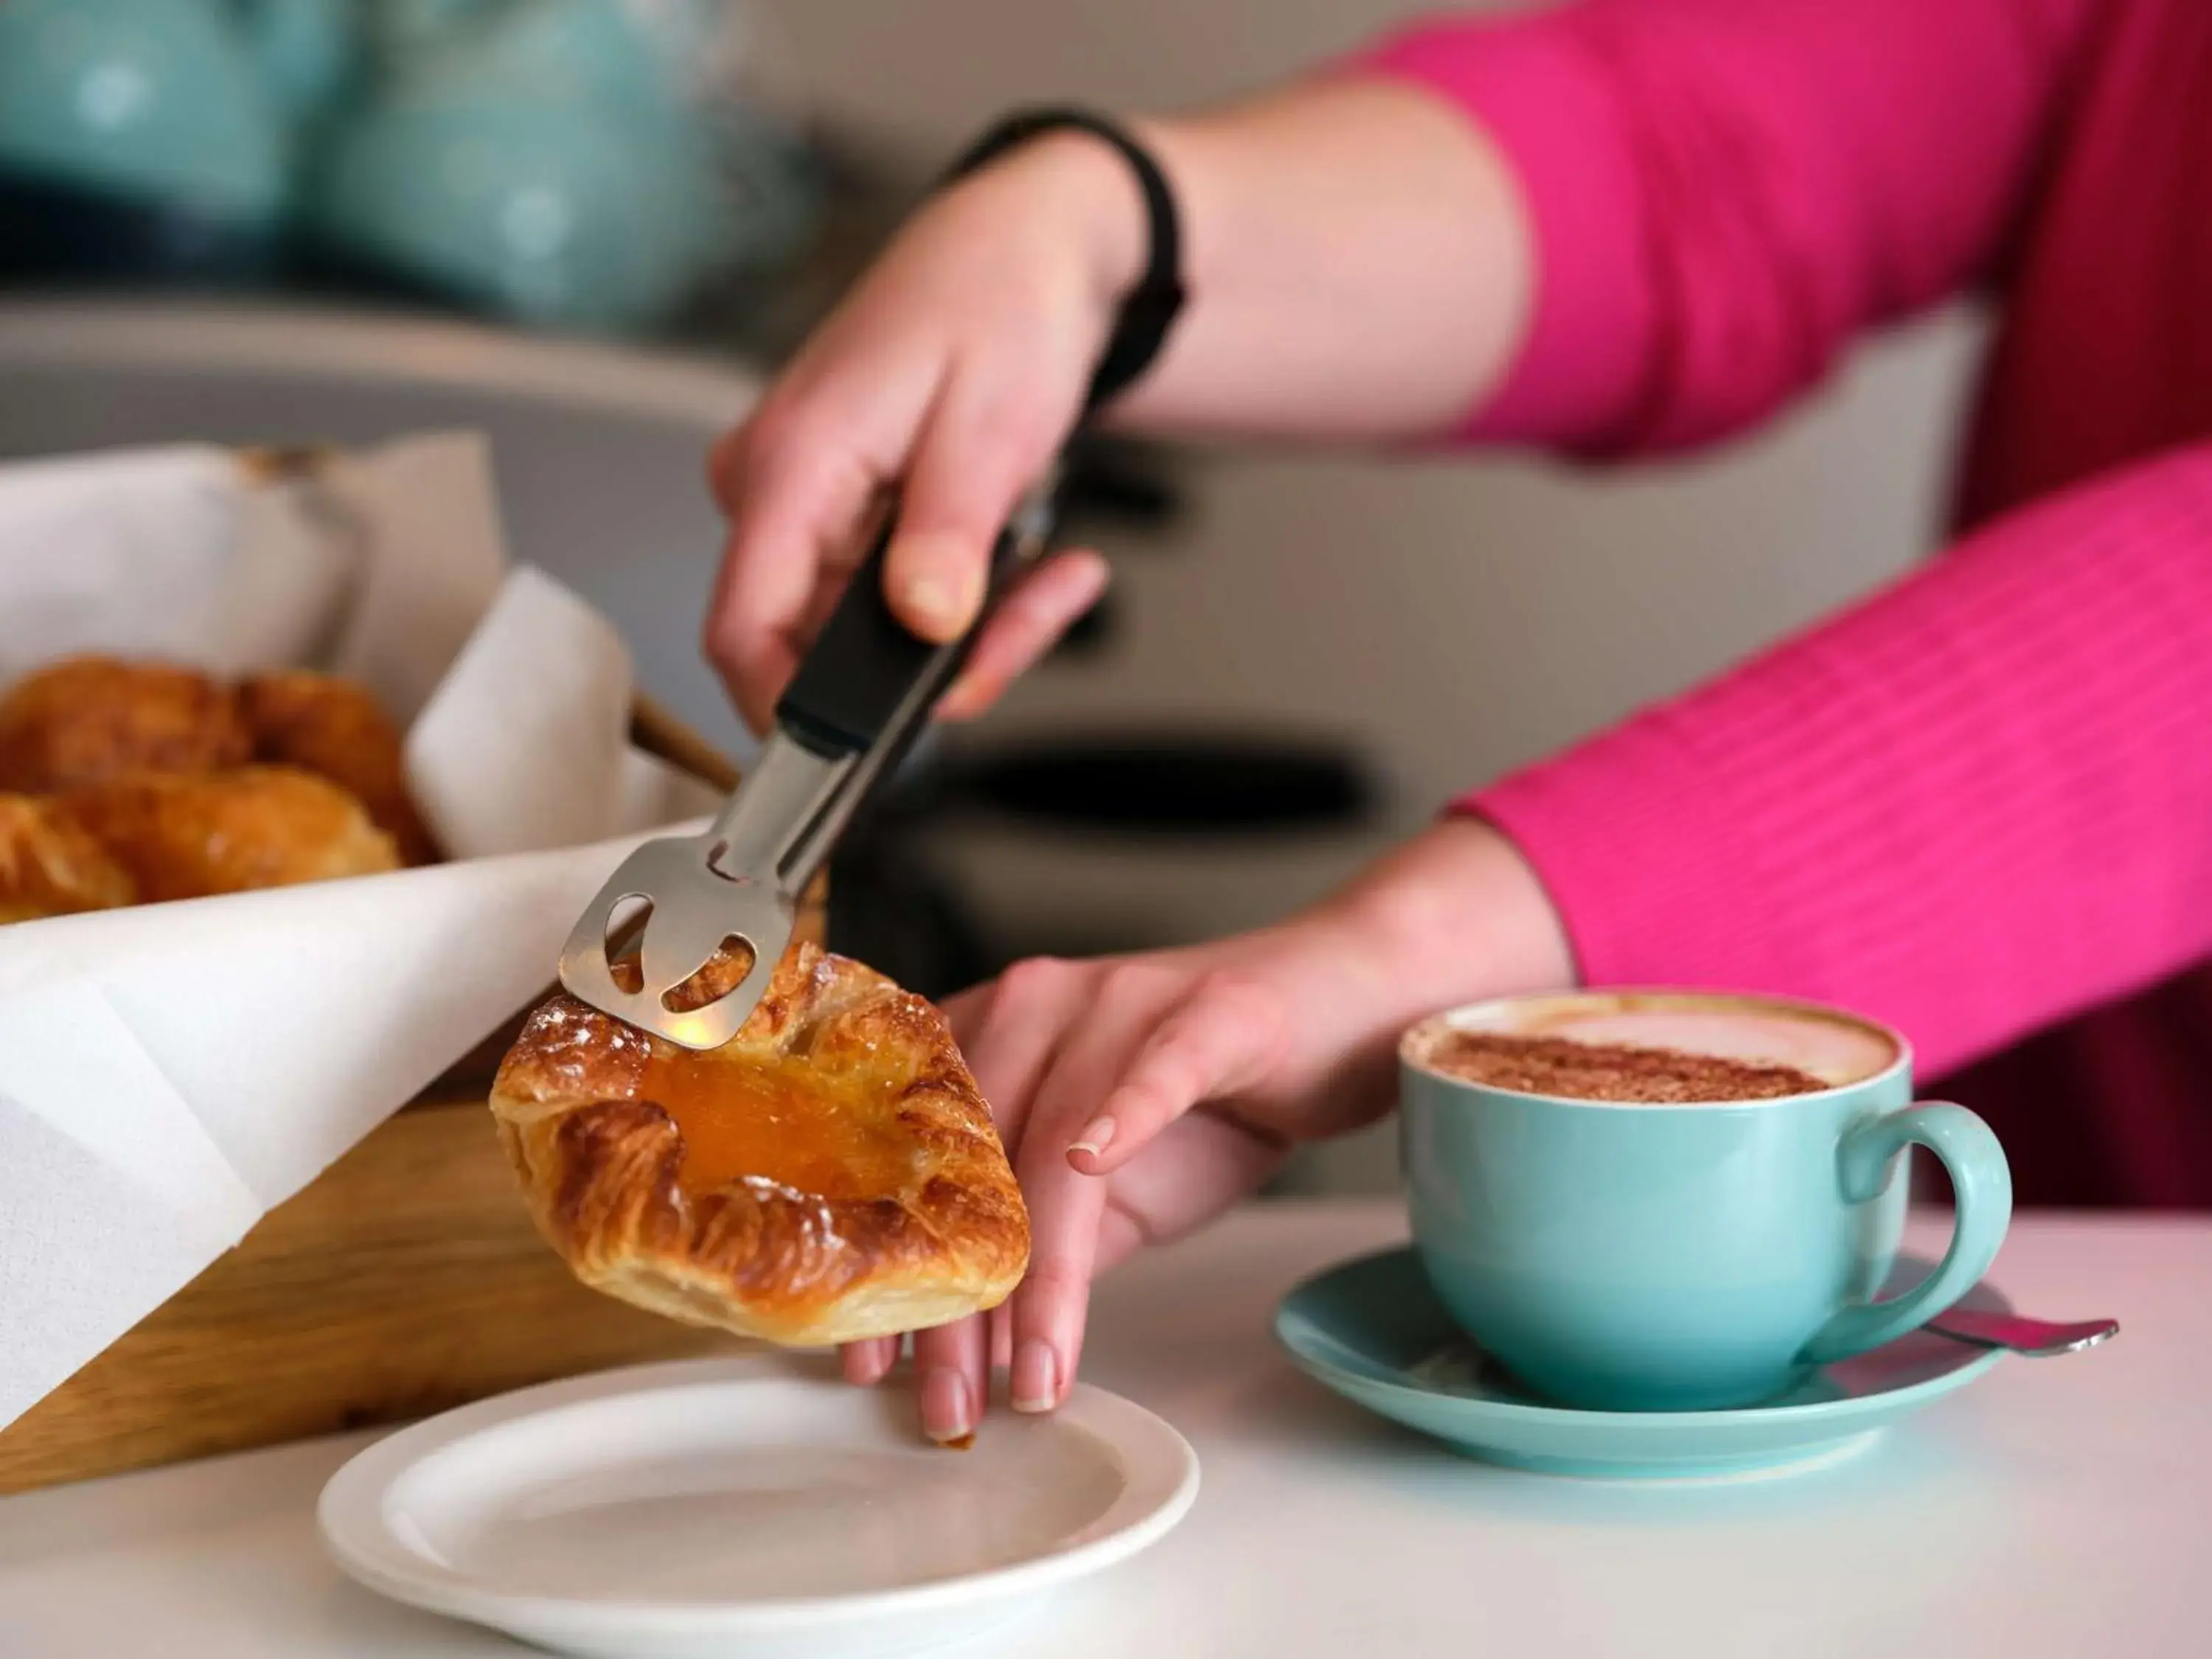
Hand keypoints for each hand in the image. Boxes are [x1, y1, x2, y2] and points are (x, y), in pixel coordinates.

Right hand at [705, 131, 1148, 734]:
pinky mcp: (848, 519)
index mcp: (791, 464)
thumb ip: (948, 535)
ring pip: (869, 633)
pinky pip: (895, 601)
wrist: (1025, 251)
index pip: (741, 631)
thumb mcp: (989, 427)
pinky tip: (1036, 564)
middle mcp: (779, 491)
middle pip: (821, 644)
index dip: (790, 716)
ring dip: (973, 631)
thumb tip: (922, 626)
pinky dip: (972, 601)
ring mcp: (810, 508)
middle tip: (1031, 622)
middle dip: (939, 663)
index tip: (857, 763)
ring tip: (1050, 580)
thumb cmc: (999, 305)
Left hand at [841, 818, 1576, 1441]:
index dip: (889, 1263)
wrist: (1345, 1000)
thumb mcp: (1118, 1184)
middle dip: (956, 1300)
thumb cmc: (1224, 1088)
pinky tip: (1096, 1162)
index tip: (866, 1361)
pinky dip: (1125, 1113)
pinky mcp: (1210, 1012)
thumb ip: (1045, 1244)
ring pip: (1054, 1138)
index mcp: (995, 1036)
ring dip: (1041, 1269)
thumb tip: (973, 1344)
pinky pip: (1156, 1067)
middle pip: (974, 1163)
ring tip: (1030, 1367)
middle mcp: (1039, 1003)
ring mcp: (1123, 1002)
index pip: (915, 1161)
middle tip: (946, 1402)